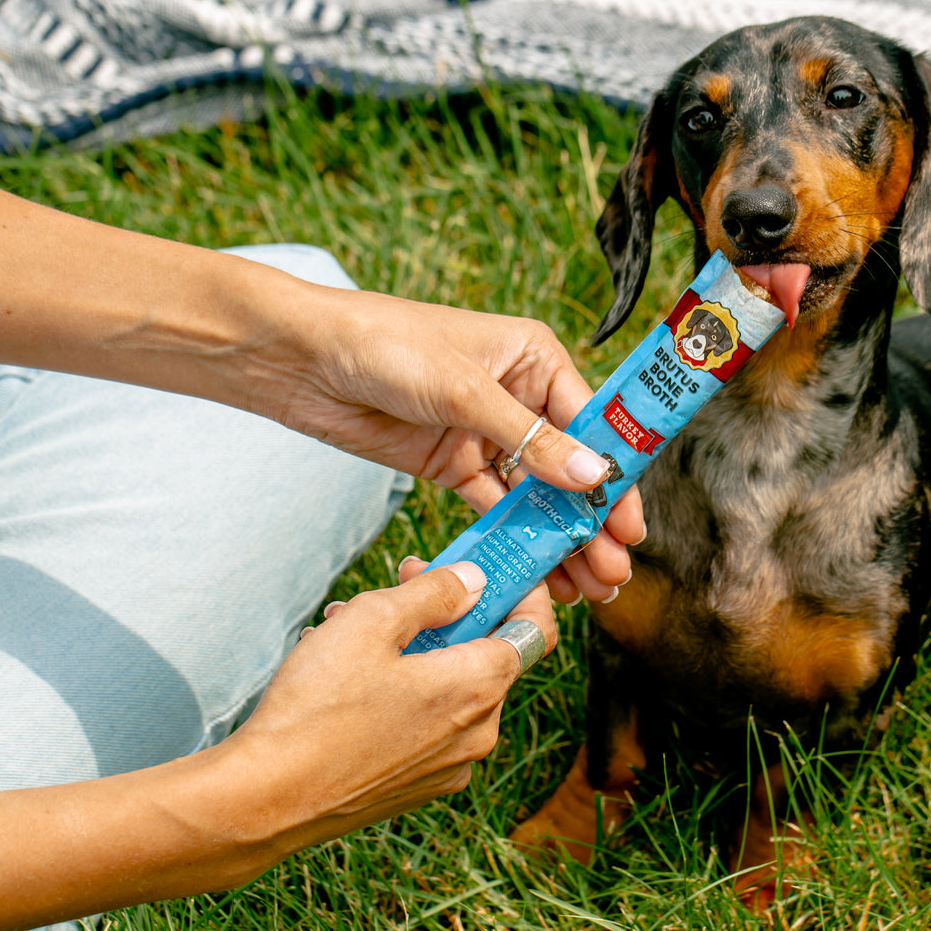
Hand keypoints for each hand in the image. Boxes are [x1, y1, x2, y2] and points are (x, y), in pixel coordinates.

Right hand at [228, 558, 552, 847]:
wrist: (265, 800)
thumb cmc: (317, 706)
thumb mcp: (373, 622)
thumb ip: (435, 593)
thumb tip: (476, 580)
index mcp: (479, 687)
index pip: (533, 629)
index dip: (519, 591)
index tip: (491, 570)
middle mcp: (479, 732)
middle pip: (483, 653)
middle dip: (446, 612)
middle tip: (399, 582)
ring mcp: (450, 765)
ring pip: (447, 686)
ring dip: (410, 648)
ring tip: (344, 626)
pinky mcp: (418, 786)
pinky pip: (426, 723)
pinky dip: (400, 691)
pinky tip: (344, 675)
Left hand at [277, 289, 643, 603]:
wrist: (300, 359)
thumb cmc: (383, 343)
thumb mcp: (462, 390)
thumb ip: (528, 439)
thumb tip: (592, 476)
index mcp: (533, 359)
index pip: (592, 424)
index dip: (614, 477)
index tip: (630, 525)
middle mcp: (518, 395)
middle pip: (569, 466)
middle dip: (591, 520)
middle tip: (612, 572)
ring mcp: (485, 433)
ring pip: (535, 494)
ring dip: (558, 536)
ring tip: (585, 586)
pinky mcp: (452, 463)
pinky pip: (494, 507)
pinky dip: (515, 538)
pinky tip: (538, 571)